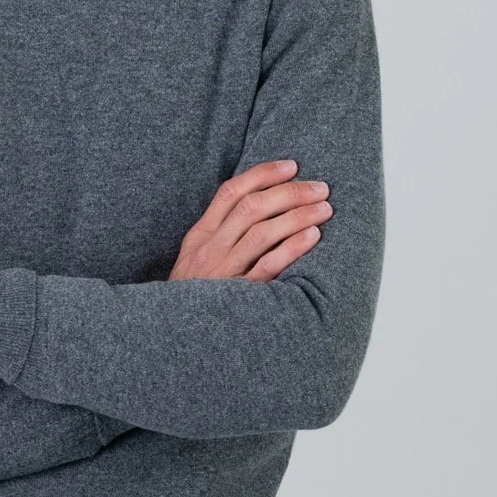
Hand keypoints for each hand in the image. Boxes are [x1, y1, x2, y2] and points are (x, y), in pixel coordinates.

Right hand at [168, 159, 332, 282]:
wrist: (172, 331)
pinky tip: (312, 236)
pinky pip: (268, 266)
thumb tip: (258, 202)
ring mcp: (224, 272)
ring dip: (297, 216)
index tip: (291, 166)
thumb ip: (219, 231)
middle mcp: (211, 249)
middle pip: (251, 208)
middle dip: (289, 192)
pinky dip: (292, 248)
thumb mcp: (194, 256)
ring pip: (262, 233)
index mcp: (200, 235)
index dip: (262, 174)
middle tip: (320, 188)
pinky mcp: (240, 295)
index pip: (230, 192)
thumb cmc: (193, 292)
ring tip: (323, 209)